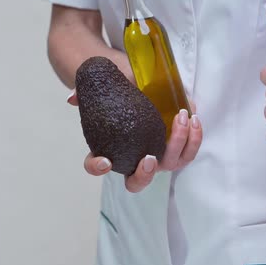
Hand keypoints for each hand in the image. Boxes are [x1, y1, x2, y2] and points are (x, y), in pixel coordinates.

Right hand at [68, 91, 201, 191]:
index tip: (104, 160)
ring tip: (181, 119)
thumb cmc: (121, 91)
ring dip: (177, 146)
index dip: (97, 167)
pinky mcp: (180, 146)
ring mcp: (159, 156)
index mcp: (112, 150)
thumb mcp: (104, 88)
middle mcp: (136, 159)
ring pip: (170, 164)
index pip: (97, 166)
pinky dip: (193, 138)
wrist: (144, 82)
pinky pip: (189, 151)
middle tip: (148, 158)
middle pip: (138, 182)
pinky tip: (193, 119)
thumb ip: (86, 92)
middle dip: (144, 175)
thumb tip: (72, 98)